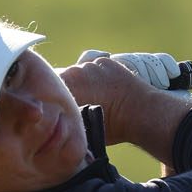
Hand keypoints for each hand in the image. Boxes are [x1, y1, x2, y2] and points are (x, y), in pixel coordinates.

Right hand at [58, 50, 191, 167]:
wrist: (142, 113)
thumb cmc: (112, 126)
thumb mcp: (83, 129)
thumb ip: (67, 120)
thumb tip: (58, 123)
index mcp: (68, 85)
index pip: (49, 90)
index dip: (52, 101)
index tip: (58, 112)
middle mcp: (77, 70)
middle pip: (64, 80)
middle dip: (68, 91)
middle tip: (77, 106)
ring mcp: (93, 64)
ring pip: (79, 74)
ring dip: (83, 84)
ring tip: (94, 98)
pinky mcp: (107, 62)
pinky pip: (95, 69)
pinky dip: (97, 78)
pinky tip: (105, 91)